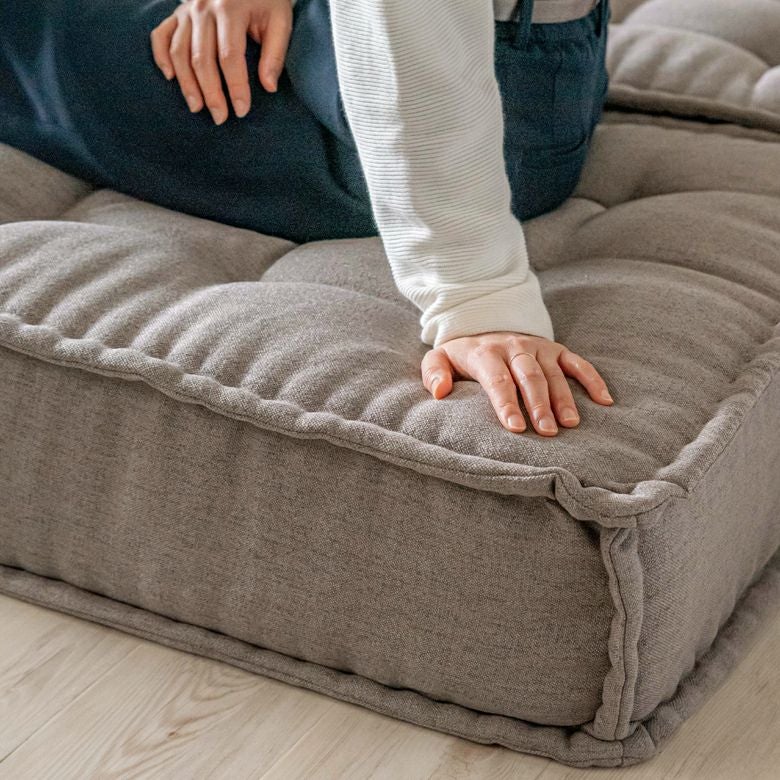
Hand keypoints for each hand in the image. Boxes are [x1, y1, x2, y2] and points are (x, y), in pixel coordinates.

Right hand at [150, 0, 292, 123]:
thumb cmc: (265, 1)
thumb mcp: (280, 20)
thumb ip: (275, 53)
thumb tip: (269, 87)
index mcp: (230, 8)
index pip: (229, 57)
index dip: (235, 87)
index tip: (241, 111)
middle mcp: (203, 7)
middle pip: (201, 59)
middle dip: (211, 93)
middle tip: (220, 118)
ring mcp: (187, 9)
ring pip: (179, 52)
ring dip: (186, 84)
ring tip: (197, 107)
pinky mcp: (177, 13)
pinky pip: (161, 36)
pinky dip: (161, 57)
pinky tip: (170, 78)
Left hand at [421, 331, 613, 435]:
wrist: (484, 322)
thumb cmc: (462, 354)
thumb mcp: (439, 358)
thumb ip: (433, 373)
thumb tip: (439, 392)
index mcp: (485, 353)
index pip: (497, 380)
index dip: (506, 404)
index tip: (515, 428)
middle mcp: (514, 348)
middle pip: (530, 377)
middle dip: (539, 405)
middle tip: (547, 432)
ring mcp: (538, 348)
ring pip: (554, 373)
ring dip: (563, 398)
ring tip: (570, 424)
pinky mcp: (556, 349)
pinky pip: (578, 363)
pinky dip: (592, 380)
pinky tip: (604, 401)